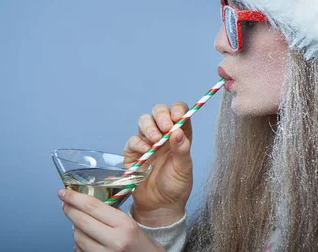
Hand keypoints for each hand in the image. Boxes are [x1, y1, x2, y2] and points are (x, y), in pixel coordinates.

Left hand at [58, 188, 165, 251]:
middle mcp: (115, 241)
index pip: (93, 207)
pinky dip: (79, 244)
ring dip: (75, 228)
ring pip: (79, 238)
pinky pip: (81, 251)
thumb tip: (89, 204)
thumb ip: (113, 215)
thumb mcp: (132, 225)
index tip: (64, 193)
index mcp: (124, 225)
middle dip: (70, 210)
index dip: (75, 198)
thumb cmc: (143, 246)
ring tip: (79, 223)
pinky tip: (84, 239)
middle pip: (82, 221)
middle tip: (65, 204)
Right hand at [124, 102, 192, 226]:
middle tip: (166, 128)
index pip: (179, 112)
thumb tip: (178, 131)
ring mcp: (147, 141)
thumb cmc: (175, 187)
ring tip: (155, 140)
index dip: (178, 110)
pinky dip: (138, 142)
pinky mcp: (133, 151)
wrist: (160, 206)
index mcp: (180, 134)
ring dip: (149, 127)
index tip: (178, 117)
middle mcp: (163, 134)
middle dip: (161, 115)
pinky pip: (133, 139)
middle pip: (159, 112)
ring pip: (144, 121)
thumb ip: (182, 149)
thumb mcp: (184, 169)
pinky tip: (145, 150)